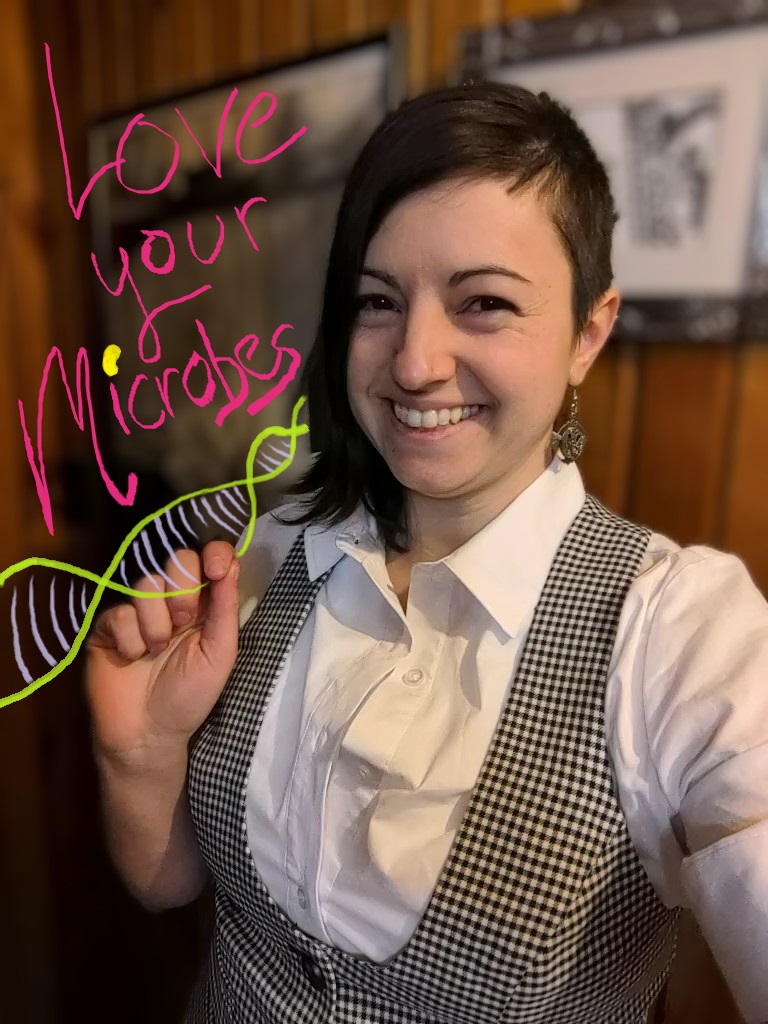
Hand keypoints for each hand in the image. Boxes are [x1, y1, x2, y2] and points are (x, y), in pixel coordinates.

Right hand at [86, 541, 239, 762]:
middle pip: (177, 560)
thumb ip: (225, 607)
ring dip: (156, 623)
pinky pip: (120, 612)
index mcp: (203, 604)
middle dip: (183, 590)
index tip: (216, 566)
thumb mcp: (221, 652)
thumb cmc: (191, 695)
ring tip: (156, 652)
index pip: (208, 558)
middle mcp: (171, 600)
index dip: (213, 553)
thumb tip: (231, 561)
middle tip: (182, 624)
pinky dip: (131, 639)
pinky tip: (133, 659)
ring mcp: (137, 610)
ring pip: (147, 584)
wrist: (148, 734)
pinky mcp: (108, 625)